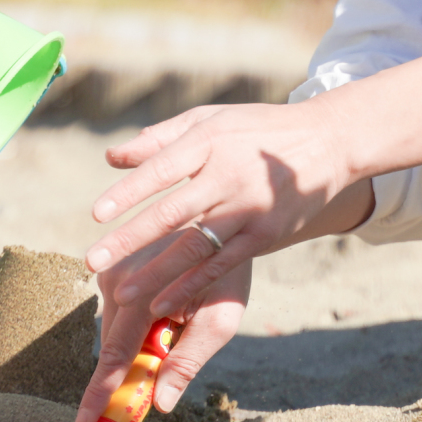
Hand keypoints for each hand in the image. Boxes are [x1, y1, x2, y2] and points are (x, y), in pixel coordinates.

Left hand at [70, 99, 373, 421]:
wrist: (328, 143)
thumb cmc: (257, 129)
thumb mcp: (210, 119)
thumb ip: (161, 138)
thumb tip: (113, 156)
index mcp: (210, 141)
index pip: (161, 169)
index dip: (128, 192)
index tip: (96, 214)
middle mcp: (228, 175)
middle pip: (172, 212)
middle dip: (130, 239)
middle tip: (93, 260)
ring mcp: (248, 208)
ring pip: (194, 246)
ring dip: (155, 273)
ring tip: (120, 294)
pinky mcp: (263, 235)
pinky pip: (221, 265)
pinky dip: (190, 285)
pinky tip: (163, 302)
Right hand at [74, 238, 249, 421]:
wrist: (225, 218)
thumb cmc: (227, 270)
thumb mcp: (220, 318)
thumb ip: (187, 360)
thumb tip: (160, 403)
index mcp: (144, 292)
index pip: (115, 357)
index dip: (99, 396)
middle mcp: (120, 278)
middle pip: (114, 348)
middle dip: (125, 377)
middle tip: (142, 398)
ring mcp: (113, 269)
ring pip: (116, 331)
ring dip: (139, 344)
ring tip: (181, 321)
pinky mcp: (113, 266)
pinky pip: (119, 312)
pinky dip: (138, 325)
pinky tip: (169, 308)